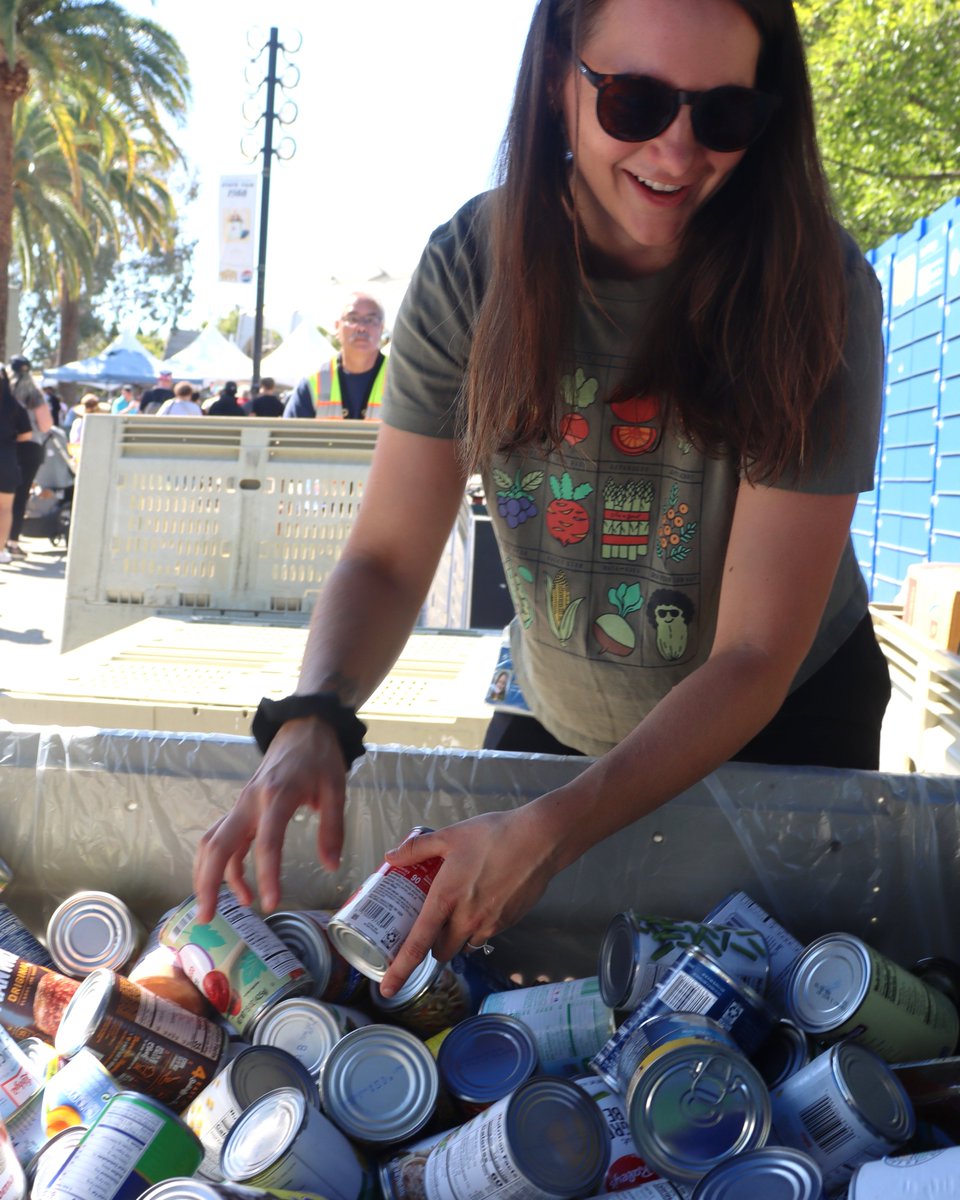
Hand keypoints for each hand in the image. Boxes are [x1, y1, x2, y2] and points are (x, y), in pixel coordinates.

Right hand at [192, 716, 347, 921]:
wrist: (303, 727)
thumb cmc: (319, 757)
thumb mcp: (336, 789)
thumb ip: (332, 828)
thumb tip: (330, 866)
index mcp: (277, 796)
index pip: (266, 842)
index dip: (267, 876)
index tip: (272, 904)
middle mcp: (250, 802)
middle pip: (218, 845)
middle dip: (208, 883)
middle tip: (209, 918)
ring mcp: (241, 805)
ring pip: (211, 842)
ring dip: (207, 876)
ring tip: (217, 909)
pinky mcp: (241, 808)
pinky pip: (222, 838)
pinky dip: (222, 865)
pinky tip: (236, 888)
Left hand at [377, 806, 560, 996]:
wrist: (539, 840)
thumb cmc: (493, 835)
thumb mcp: (450, 836)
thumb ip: (417, 849)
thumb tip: (391, 857)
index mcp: (445, 899)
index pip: (417, 944)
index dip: (399, 970)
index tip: (387, 989)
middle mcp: (466, 919)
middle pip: (441, 952)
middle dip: (432, 944)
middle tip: (431, 922)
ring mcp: (489, 924)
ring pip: (464, 946)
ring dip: (456, 937)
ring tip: (459, 909)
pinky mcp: (508, 923)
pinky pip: (485, 936)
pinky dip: (478, 927)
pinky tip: (483, 901)